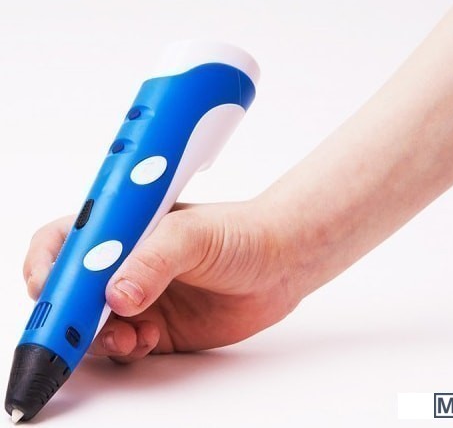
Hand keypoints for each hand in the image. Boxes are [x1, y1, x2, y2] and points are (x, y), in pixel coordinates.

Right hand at [23, 200, 300, 362]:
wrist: (279, 264)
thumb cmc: (239, 233)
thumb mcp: (192, 235)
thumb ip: (153, 261)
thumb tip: (116, 295)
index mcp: (124, 229)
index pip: (64, 242)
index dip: (47, 264)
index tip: (52, 287)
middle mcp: (125, 264)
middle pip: (70, 291)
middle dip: (66, 312)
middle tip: (77, 327)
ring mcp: (140, 298)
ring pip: (93, 326)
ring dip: (96, 337)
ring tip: (125, 335)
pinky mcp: (158, 327)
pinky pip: (124, 346)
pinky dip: (125, 348)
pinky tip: (148, 339)